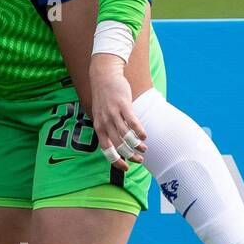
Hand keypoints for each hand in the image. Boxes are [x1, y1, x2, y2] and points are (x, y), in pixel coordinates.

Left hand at [89, 54, 146, 171]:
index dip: (116, 160)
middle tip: (140, 160)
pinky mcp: (123, 105)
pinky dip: (139, 131)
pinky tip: (144, 136)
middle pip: (118, 145)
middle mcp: (104, 122)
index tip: (126, 168)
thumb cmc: (104, 97)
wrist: (103, 75)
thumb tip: (117, 142)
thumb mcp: (100, 114)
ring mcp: (113, 113)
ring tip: (144, 148)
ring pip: (126, 135)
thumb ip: (107, 127)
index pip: (106, 149)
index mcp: (98, 126)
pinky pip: (132, 122)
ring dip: (136, 145)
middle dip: (130, 155)